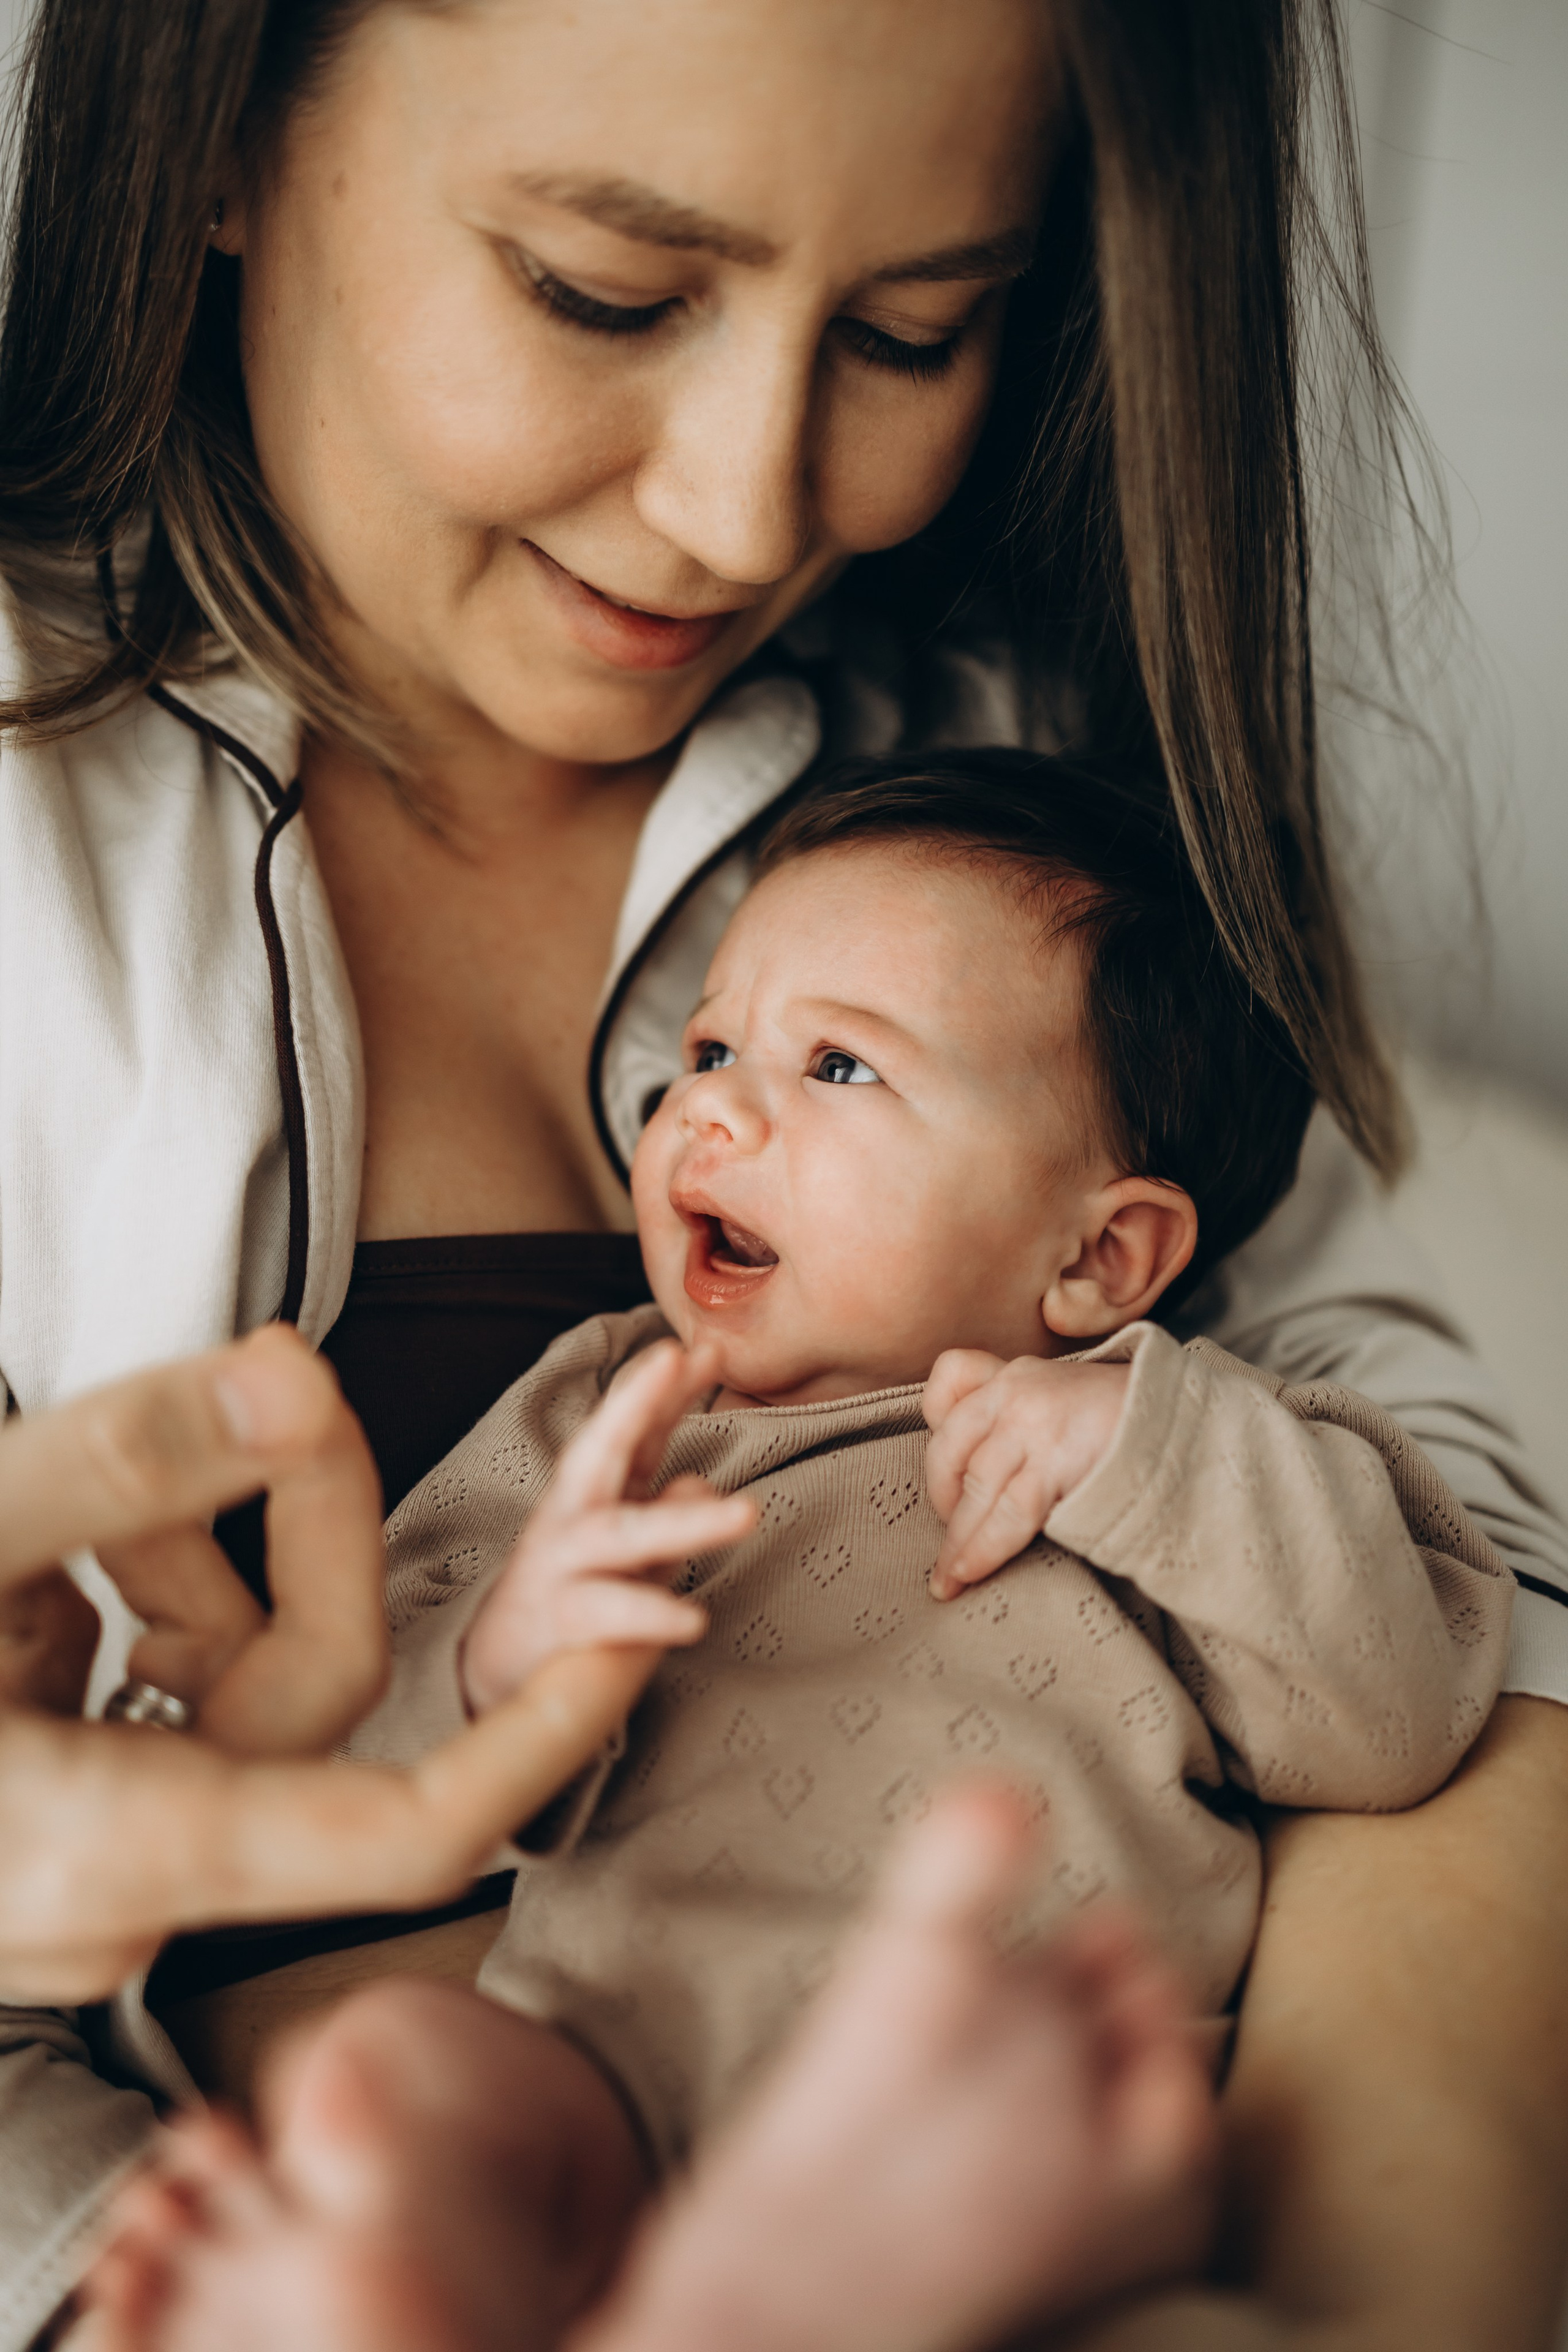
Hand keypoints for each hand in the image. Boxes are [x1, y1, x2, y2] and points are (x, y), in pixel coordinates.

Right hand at [0, 1335, 671, 2002]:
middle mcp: (127, 1888)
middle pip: (320, 1684)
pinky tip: (50, 1559)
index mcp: (120, 1854)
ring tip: (73, 1489)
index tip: (647, 1633)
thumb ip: (124, 1465)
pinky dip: (140, 1600)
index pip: (416, 1829)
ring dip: (184, 1549)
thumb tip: (297, 1381)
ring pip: (238, 1676)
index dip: (547, 1730)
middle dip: (303, 1524)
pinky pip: (169, 1700)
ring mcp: (99, 1864)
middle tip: (262, 1376)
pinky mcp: (76, 1823)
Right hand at [459, 1340, 756, 1715]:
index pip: (635, 1428)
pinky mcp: (558, 1622)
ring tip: (745, 1513)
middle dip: (635, 1401)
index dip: (669, 1387)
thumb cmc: (576, 1594)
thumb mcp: (627, 1544)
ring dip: (684, 1522)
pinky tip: (691, 1619)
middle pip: (599, 1448)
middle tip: (672, 1358)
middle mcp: (572, 1517)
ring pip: (618, 1535)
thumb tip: (700, 1479)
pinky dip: (650, 1613)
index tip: (711, 1348)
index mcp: (596, 1492)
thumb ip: (663, 1505)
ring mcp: (561, 1566)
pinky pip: (607, 1613)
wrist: (503, 1669)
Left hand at [922, 1350, 1129, 1599]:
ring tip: (949, 1577)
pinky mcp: (1055, 1458)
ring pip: (975, 1488)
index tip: (944, 1477)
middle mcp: (1018, 1389)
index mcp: (1018, 1371)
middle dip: (943, 1500)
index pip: (951, 1376)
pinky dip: (981, 1550)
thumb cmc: (1126, 1427)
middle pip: (950, 1447)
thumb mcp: (1066, 1400)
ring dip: (958, 1541)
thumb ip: (1019, 1416)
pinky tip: (967, 1573)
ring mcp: (1034, 1421)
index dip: (936, 1427)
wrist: (1188, 1430)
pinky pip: (1006, 1514)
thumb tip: (974, 1477)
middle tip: (949, 1541)